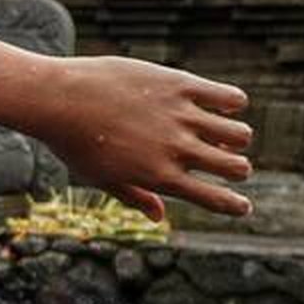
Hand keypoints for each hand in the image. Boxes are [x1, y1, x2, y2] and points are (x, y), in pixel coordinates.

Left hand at [32, 54, 253, 218]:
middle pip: (236, 166)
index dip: (234, 206)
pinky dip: (234, 103)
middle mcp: (176, 150)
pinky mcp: (181, 85)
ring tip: (224, 133)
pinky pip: (229, 97)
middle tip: (230, 161)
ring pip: (239, 133)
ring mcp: (181, 117)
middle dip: (239, 168)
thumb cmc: (74, 142)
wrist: (59, 99)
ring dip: (237, 137)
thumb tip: (158, 217)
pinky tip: (225, 105)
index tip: (244, 208)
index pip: (212, 198)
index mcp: (159, 177)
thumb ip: (135, 196)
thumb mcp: (101, 177)